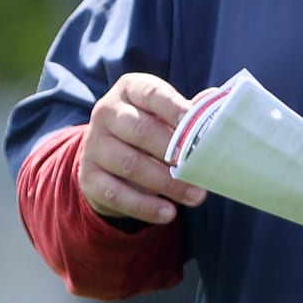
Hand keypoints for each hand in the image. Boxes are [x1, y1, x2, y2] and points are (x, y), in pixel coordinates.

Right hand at [78, 73, 208, 223]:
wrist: (109, 158)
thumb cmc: (150, 128)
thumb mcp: (165, 114)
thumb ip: (188, 111)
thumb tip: (214, 101)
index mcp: (130, 89)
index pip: (152, 93)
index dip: (175, 108)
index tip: (198, 126)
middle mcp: (106, 112)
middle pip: (140, 130)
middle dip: (174, 151)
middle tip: (202, 168)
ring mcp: (93, 145)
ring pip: (130, 164)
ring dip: (166, 183)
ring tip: (196, 196)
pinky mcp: (88, 177)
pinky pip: (116, 193)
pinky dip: (144, 206)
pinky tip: (168, 213)